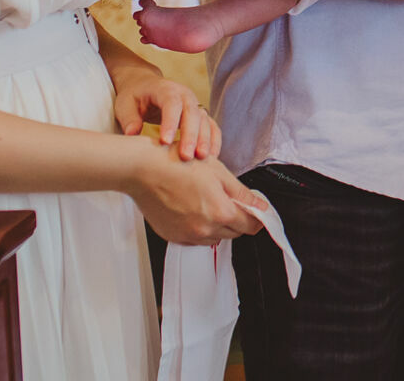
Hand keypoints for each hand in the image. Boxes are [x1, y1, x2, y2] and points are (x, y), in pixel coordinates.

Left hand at [113, 67, 219, 161]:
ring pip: (204, 121)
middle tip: (186, 156)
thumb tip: (132, 134)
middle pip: (192, 113)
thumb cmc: (134, 98)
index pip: (171, 104)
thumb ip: (129, 119)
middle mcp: (185, 95)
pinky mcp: (200, 116)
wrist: (146, 86)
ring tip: (201, 159)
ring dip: (205, 139)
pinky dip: (214, 141)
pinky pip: (212, 127)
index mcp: (165, 89)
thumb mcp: (125, 105)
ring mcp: (195, 105)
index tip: (165, 142)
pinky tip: (212, 158)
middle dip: (190, 135)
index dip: (170, 122)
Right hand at [128, 145, 264, 244]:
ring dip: (218, 225)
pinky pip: (195, 239)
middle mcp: (204, 229)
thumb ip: (242, 193)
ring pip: (215, 238)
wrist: (144, 169)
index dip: (257, 217)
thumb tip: (260, 205)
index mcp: (220, 212)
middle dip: (237, 218)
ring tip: (208, 201)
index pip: (250, 226)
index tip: (258, 211)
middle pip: (234, 233)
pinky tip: (193, 209)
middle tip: (230, 199)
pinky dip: (200, 228)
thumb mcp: (218, 172)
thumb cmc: (178, 165)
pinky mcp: (172, 236)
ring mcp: (187, 235)